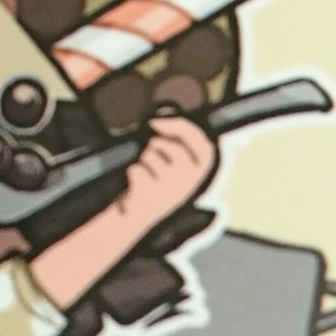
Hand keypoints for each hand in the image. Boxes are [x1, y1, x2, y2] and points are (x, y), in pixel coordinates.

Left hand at [117, 115, 216, 231]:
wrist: (136, 215)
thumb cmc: (155, 184)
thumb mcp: (176, 167)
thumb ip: (178, 145)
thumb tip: (160, 120)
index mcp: (199, 175)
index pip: (204, 147)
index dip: (184, 129)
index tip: (161, 121)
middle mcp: (188, 183)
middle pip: (173, 148)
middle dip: (156, 144)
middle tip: (150, 152)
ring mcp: (169, 190)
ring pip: (151, 155)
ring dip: (143, 159)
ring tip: (145, 173)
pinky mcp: (149, 195)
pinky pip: (136, 168)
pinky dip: (131, 171)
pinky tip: (135, 184)